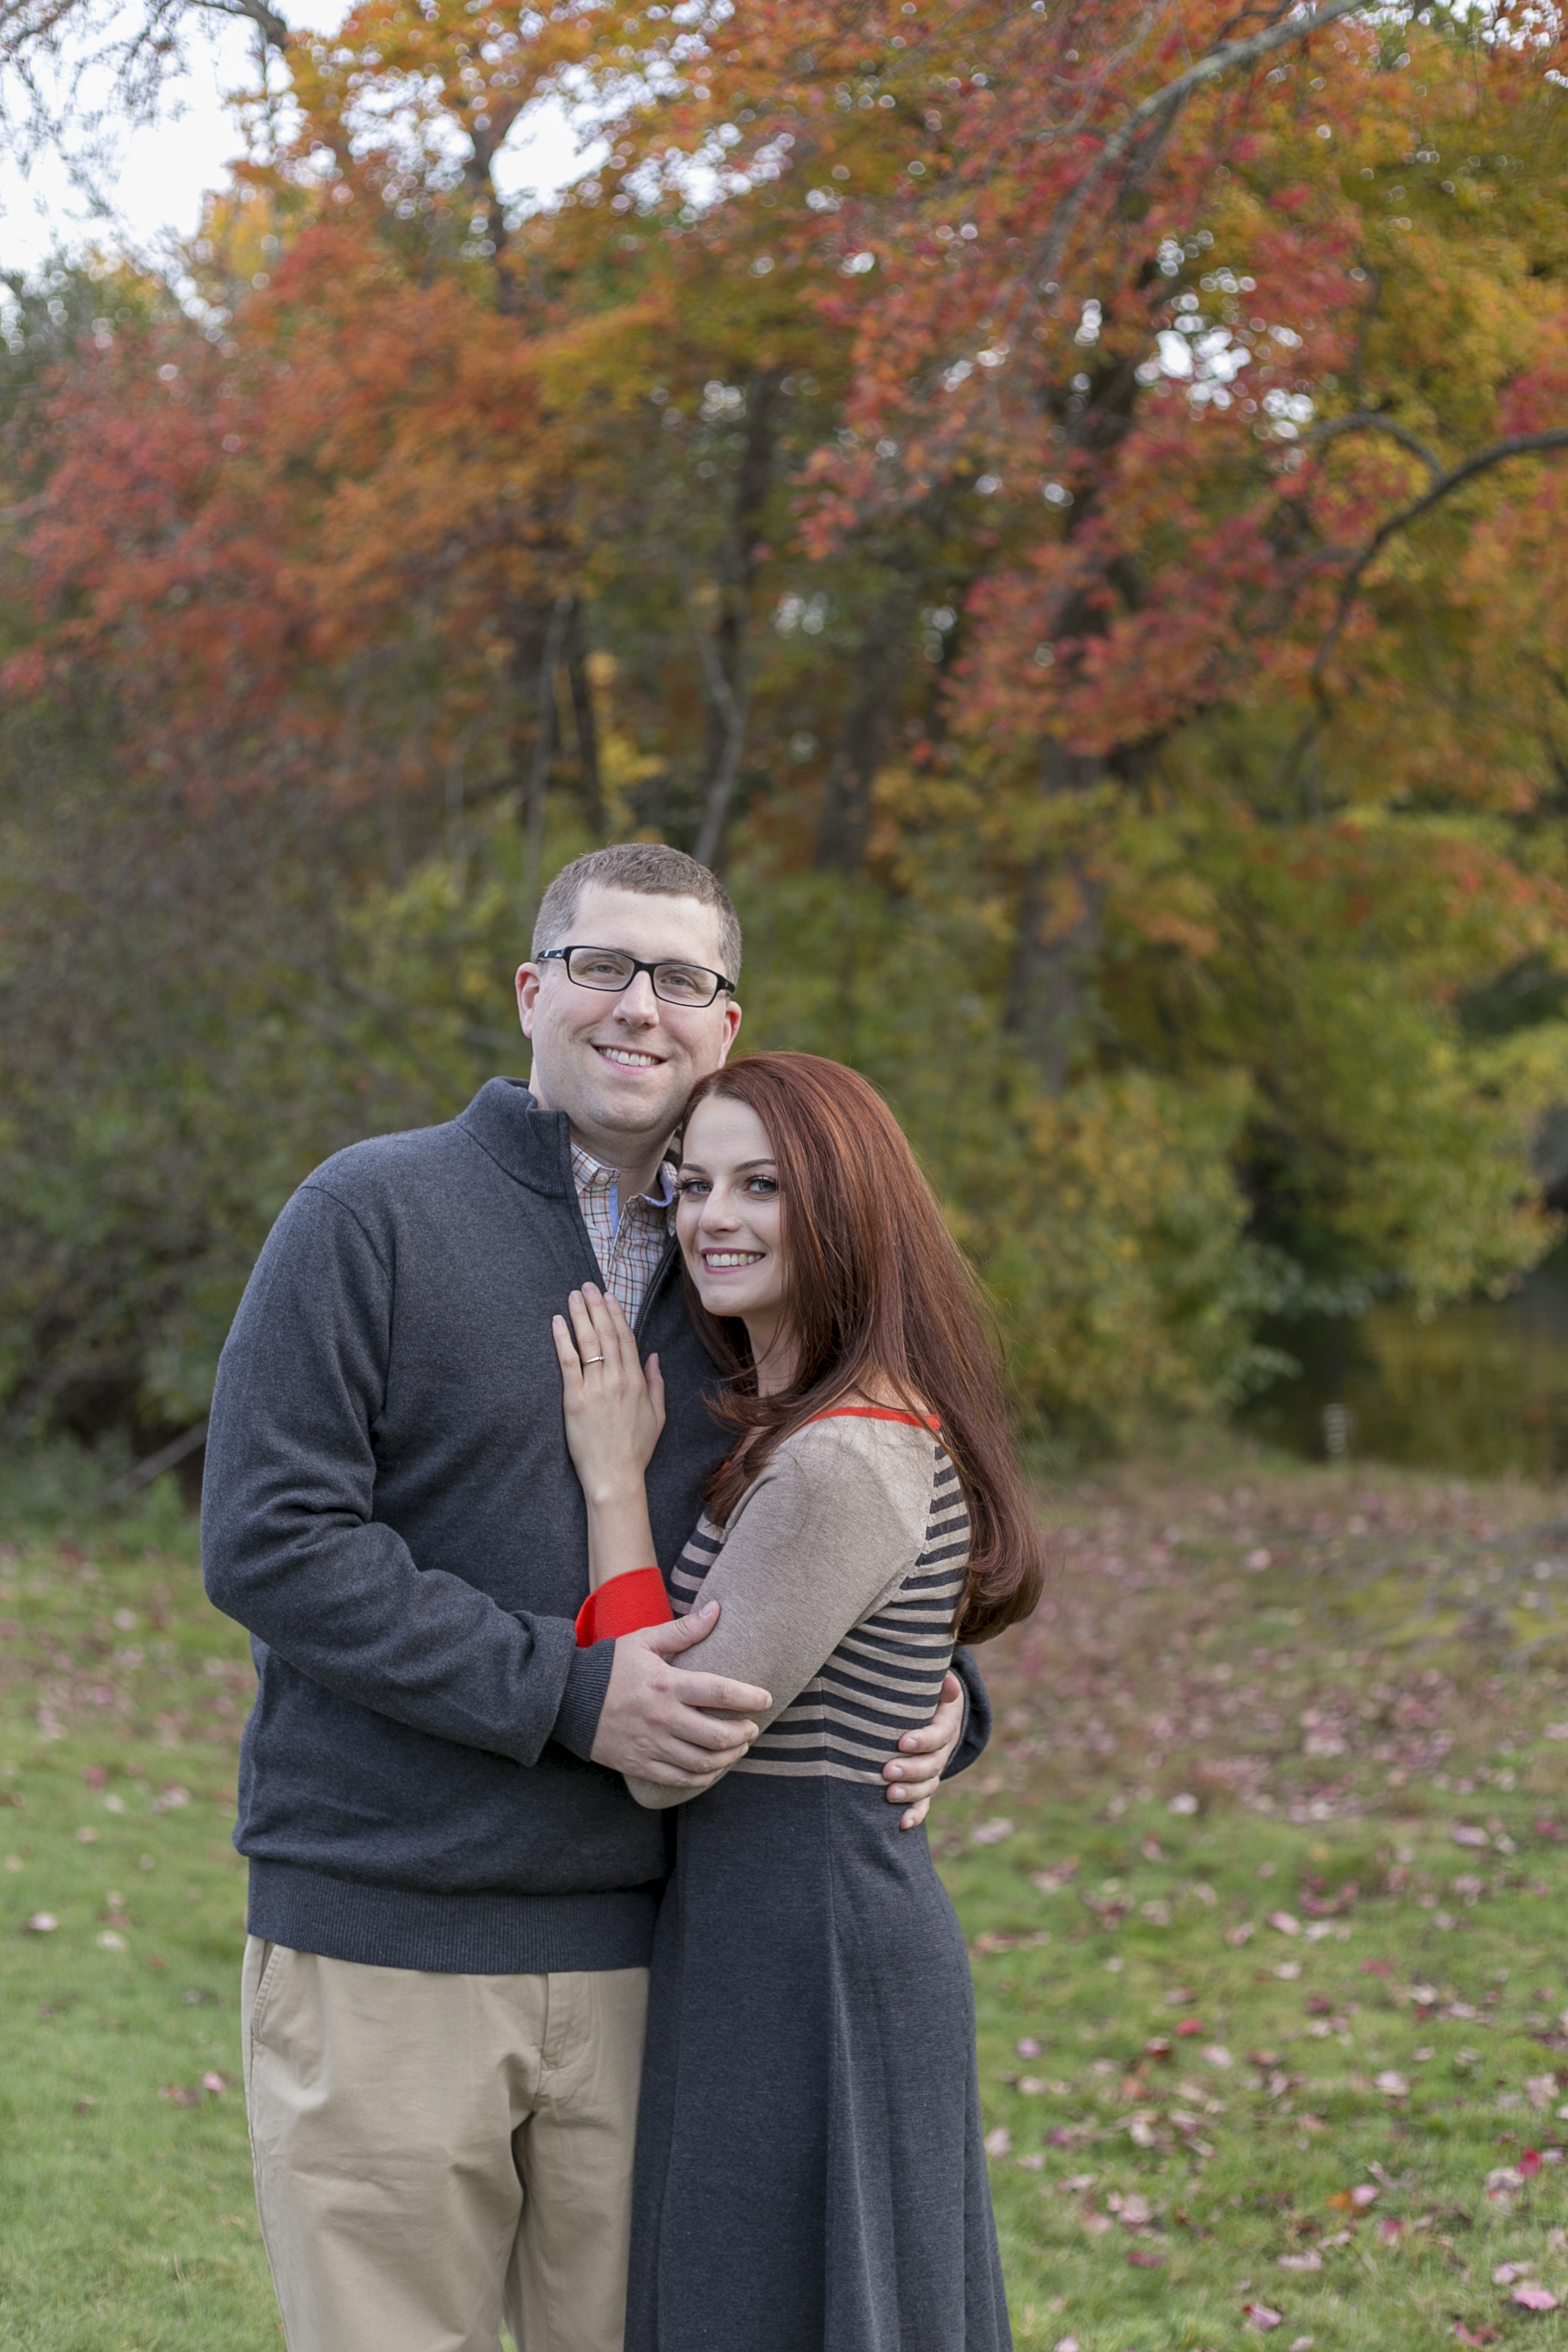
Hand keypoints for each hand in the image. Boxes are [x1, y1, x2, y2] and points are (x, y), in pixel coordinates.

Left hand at [552, 1283, 665, 1501]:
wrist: (615, 1476)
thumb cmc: (636, 1449)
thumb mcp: (658, 1416)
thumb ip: (657, 1383)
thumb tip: (654, 1357)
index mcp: (637, 1382)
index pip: (627, 1339)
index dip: (616, 1314)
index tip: (609, 1297)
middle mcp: (617, 1380)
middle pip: (606, 1334)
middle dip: (597, 1307)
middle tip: (587, 1286)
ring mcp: (595, 1388)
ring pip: (588, 1342)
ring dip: (580, 1315)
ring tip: (573, 1296)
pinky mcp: (574, 1400)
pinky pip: (567, 1362)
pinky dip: (562, 1339)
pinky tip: (558, 1322)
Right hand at [590, 1606, 773, 1787]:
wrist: (566, 1698)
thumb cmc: (609, 1666)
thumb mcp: (644, 1641)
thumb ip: (683, 1630)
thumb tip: (716, 1610)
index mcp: (666, 1684)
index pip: (719, 1692)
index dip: (749, 1697)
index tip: (766, 1699)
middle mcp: (661, 1717)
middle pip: (717, 1735)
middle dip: (743, 1733)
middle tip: (752, 1728)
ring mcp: (650, 1744)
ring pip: (702, 1762)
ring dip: (728, 1757)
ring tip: (739, 1747)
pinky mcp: (640, 1763)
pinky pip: (680, 1779)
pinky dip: (704, 1777)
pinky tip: (714, 1768)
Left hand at [883, 1669, 964, 1830]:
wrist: (932, 1712)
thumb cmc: (925, 1694)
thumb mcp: (932, 1684)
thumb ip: (939, 1684)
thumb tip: (949, 1682)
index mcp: (946, 1725)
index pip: (939, 1735)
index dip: (923, 1740)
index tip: (902, 1742)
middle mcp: (942, 1751)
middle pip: (932, 1765)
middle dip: (911, 1770)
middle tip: (888, 1771)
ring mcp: (933, 1770)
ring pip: (928, 1786)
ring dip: (910, 1794)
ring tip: (889, 1795)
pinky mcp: (924, 1784)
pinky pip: (924, 1803)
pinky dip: (915, 1814)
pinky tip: (902, 1824)